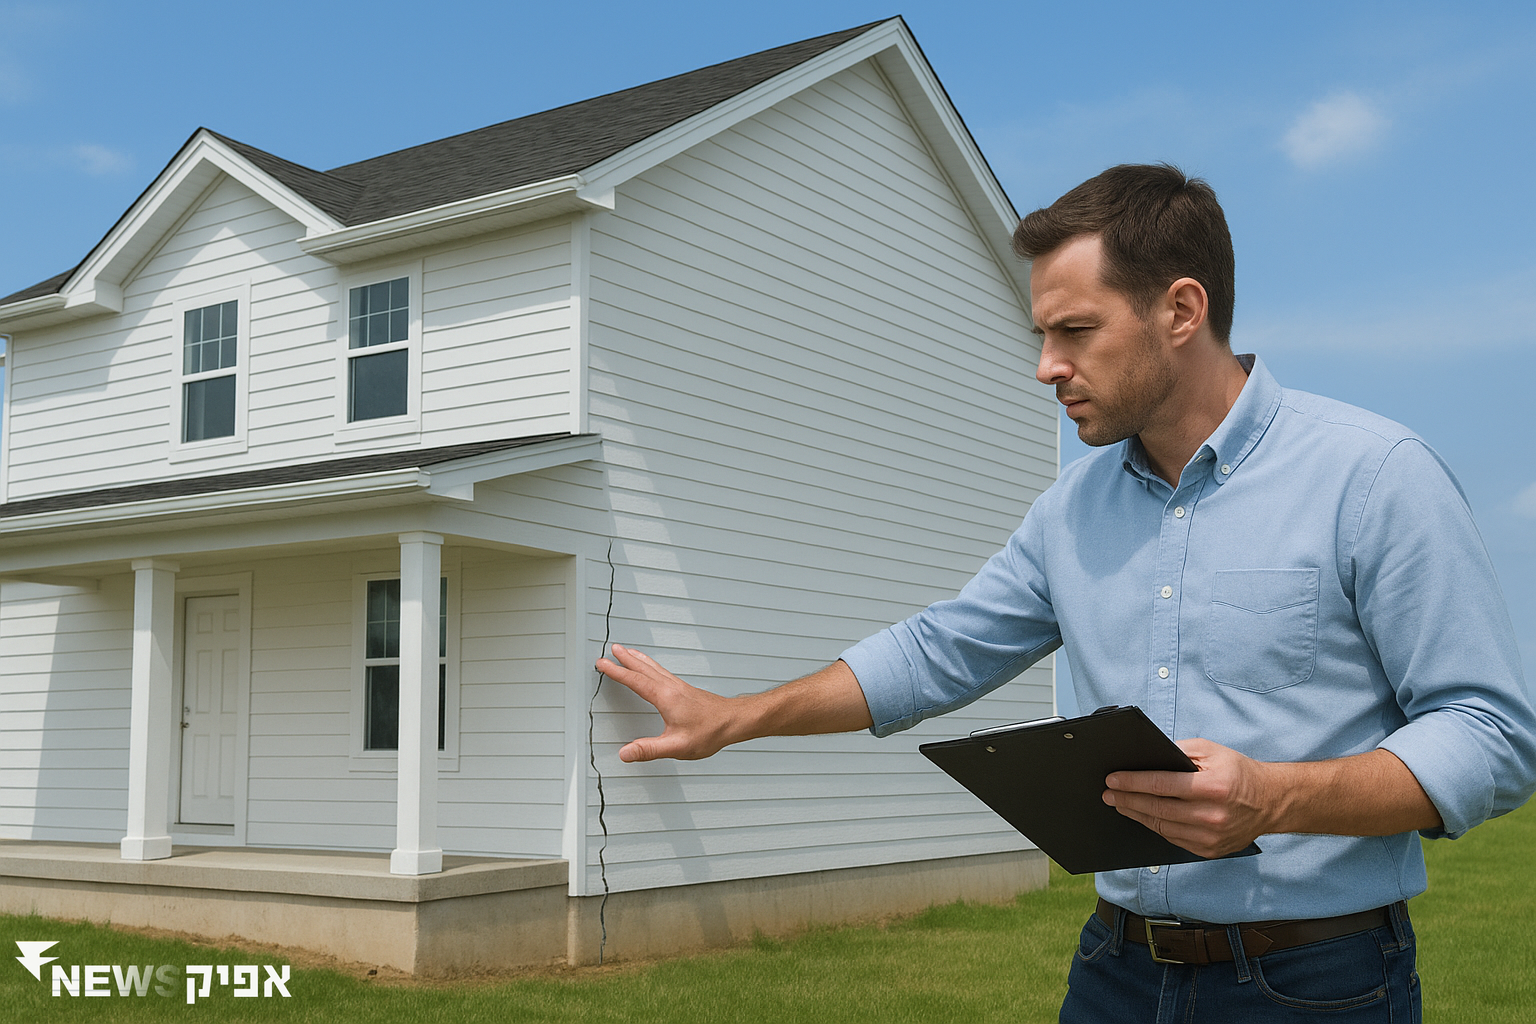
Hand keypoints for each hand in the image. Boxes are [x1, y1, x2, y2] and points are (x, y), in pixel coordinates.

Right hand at [595, 643, 738, 761]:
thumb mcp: (677, 746)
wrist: (734, 721)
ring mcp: (679, 686)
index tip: (602, 663)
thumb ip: (649, 750)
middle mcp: (671, 687)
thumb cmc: (710, 731)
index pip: (635, 681)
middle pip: (643, 668)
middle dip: (625, 658)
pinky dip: (651, 665)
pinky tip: (653, 670)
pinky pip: (662, 672)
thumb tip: (625, 753)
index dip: (616, 671)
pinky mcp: (685, 689)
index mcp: (665, 697)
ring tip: (628, 651)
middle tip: (612, 649)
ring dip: (638, 658)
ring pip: (654, 667)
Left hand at [1102, 738, 1278, 857]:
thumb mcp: (1211, 751)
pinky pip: (1173, 839)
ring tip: (1120, 805)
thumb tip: (1147, 758)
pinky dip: (1156, 827)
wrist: (1271, 802)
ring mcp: (1211, 837)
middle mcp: (1212, 815)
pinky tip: (1143, 817)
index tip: (1112, 779)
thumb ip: (1179, 751)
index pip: (1162, 785)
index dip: (1133, 782)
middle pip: (1158, 808)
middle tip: (1108, 794)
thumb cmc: (1239, 772)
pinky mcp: (1210, 851)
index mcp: (1212, 787)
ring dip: (1137, 815)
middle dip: (1127, 800)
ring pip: (1162, 827)